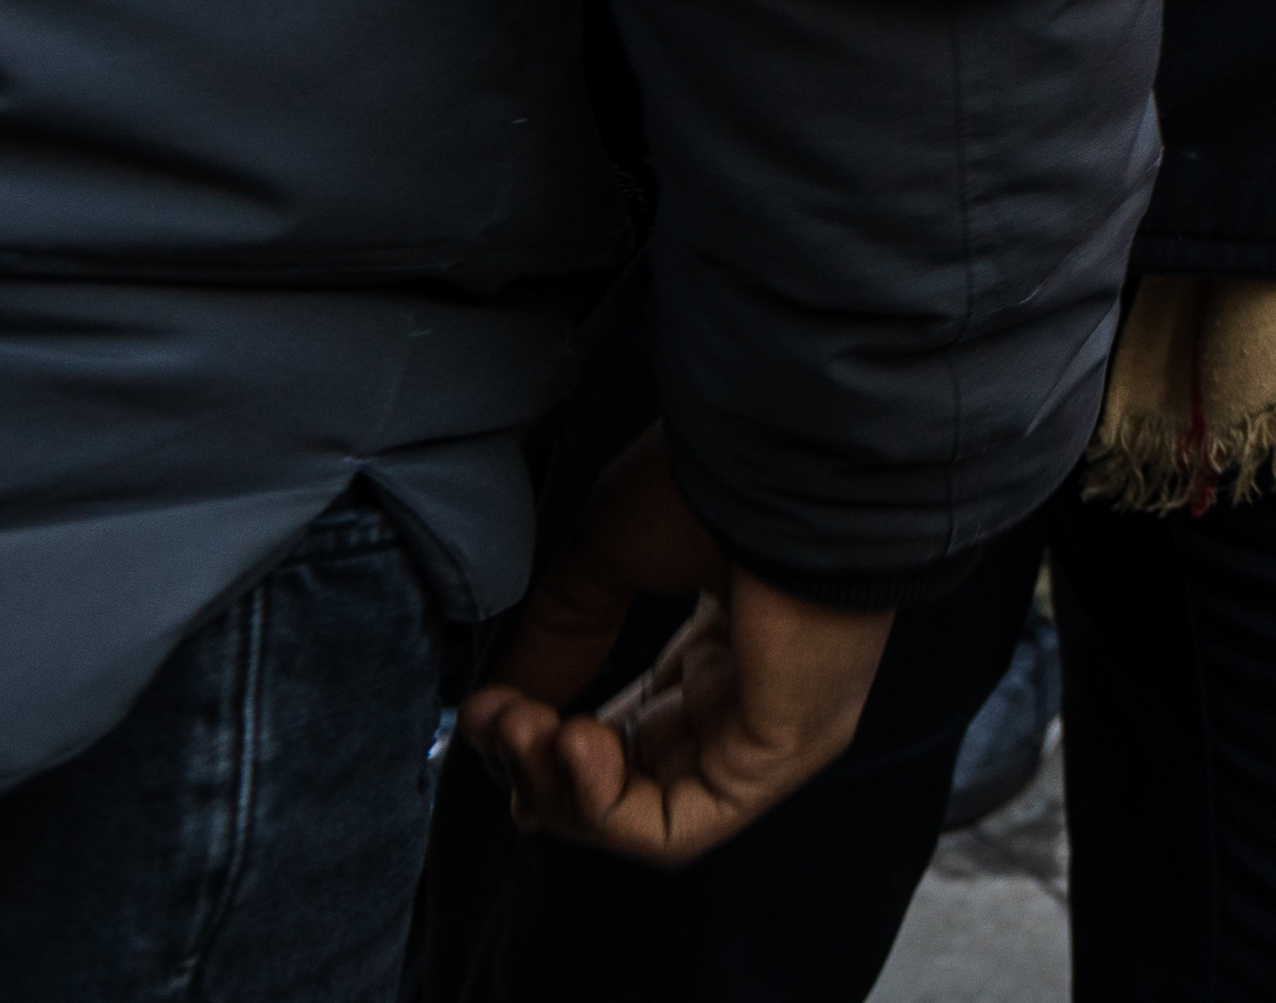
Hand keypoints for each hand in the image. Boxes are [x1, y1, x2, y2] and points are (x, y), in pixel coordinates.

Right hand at [455, 433, 894, 865]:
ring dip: (559, 789)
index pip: (630, 728)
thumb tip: (497, 711)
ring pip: (645, 814)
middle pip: (629, 779)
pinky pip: (679, 827)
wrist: (788, 448)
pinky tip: (571, 747)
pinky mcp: (783, 753)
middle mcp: (753, 690)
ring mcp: (773, 726)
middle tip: (496, 721)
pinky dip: (604, 808)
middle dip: (540, 765)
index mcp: (727, 640)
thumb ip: (554, 638)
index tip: (488, 713)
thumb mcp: (606, 557)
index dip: (549, 740)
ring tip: (526, 730)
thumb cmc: (716, 475)